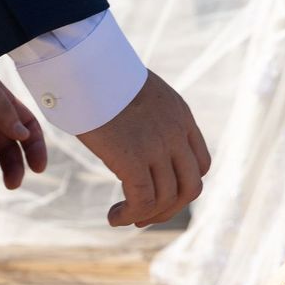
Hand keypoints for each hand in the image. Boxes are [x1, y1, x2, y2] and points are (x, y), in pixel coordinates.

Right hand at [78, 67, 210, 229]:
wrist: (84, 67)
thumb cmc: (99, 77)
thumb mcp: (137, 92)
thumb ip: (146, 115)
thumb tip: (130, 133)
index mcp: (181, 116)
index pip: (200, 163)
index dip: (183, 186)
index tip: (160, 194)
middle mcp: (176, 133)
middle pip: (191, 187)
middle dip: (170, 208)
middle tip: (144, 215)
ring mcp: (158, 147)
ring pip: (167, 199)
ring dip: (146, 215)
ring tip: (123, 216)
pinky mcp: (134, 159)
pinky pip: (143, 201)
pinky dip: (130, 214)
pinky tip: (114, 217)